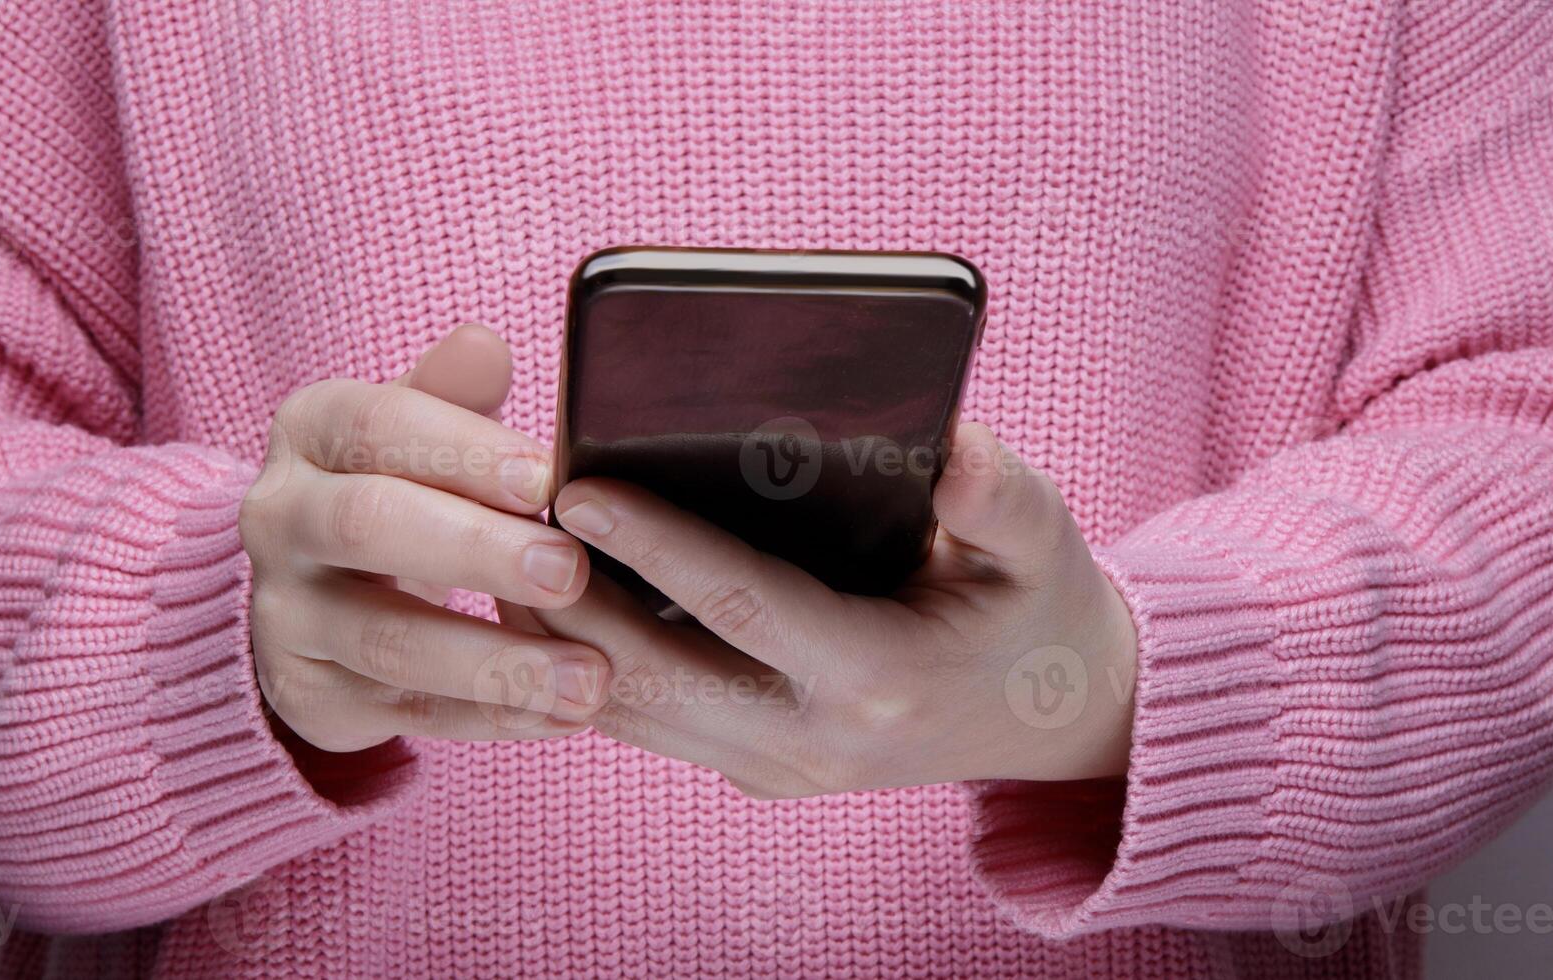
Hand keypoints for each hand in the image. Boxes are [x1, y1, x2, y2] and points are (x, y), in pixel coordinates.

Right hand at [239, 325, 608, 751]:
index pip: (378, 425)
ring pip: (387, 639)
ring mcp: (288, 613)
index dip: (460, 451)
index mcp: (312, 430)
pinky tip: (564, 717)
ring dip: (498, 662)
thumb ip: (454, 393)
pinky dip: (491, 717)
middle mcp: (280, 517)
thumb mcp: (416, 425)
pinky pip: (406, 711)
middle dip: (476, 551)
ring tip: (592, 677)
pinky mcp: (311, 694)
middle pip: (369, 526)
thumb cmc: (399, 484)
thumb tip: (485, 345)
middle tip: (570, 571)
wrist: (309, 587)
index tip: (545, 477)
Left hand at [524, 422, 1137, 798]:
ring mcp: (776, 769)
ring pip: (631, 711)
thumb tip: (956, 443)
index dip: (655, 545)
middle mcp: (812, 743)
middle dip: (569, 596)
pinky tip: (550, 601)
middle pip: (652, 672)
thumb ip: (1000, 495)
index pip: (739, 607)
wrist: (1050, 721)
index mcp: (877, 679)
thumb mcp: (1041, 544)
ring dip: (560, 636)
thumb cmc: (1036, 611)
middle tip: (502, 516)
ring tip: (502, 550)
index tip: (577, 486)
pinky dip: (588, 666)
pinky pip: (648, 724)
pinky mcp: (752, 772)